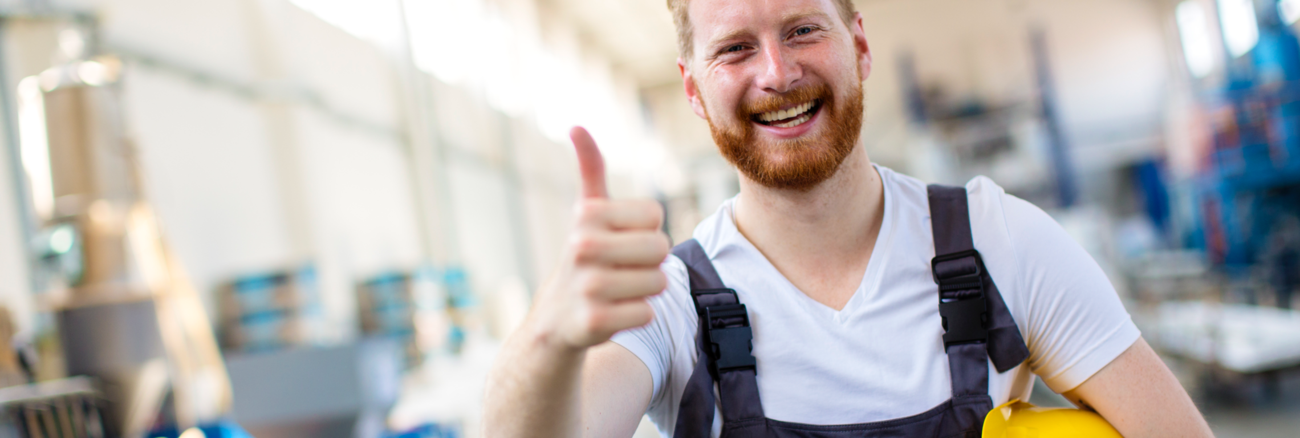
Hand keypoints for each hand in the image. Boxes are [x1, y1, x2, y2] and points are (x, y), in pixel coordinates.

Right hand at [527, 127, 669, 350]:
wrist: (555, 318)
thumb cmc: (584, 257)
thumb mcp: (586, 212)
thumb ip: (590, 169)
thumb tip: (576, 126)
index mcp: (587, 215)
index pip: (656, 217)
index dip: (647, 231)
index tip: (621, 240)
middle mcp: (583, 247)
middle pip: (661, 249)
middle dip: (651, 263)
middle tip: (623, 269)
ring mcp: (587, 286)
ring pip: (659, 283)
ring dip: (646, 290)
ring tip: (618, 291)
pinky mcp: (594, 321)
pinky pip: (648, 313)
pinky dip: (638, 315)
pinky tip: (614, 312)